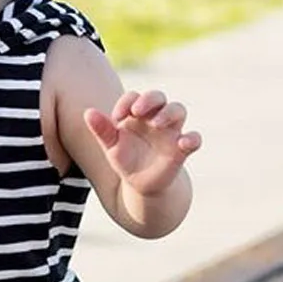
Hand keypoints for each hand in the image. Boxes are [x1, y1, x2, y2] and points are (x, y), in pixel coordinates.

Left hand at [85, 90, 200, 197]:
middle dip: (150, 99)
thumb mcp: (111, 146)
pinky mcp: (182, 148)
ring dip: (168, 113)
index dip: (127, 102)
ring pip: (178, 110)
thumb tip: (87, 112)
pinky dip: (192, 139)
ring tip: (156, 123)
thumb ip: (102, 130)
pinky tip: (183, 143)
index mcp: (137, 114)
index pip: (134, 97)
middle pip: (159, 97)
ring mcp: (171, 131)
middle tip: (138, 111)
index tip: (117, 118)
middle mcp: (155, 118)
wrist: (140, 184)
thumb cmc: (125, 159)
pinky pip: (195, 138)